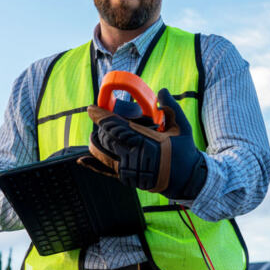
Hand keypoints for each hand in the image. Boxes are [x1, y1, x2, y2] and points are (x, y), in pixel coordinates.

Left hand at [83, 89, 207, 200]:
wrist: (187, 179)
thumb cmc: (184, 151)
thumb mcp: (182, 127)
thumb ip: (171, 108)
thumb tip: (162, 90)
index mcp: (145, 141)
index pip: (115, 126)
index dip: (100, 116)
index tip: (91, 108)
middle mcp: (133, 155)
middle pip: (106, 138)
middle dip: (99, 127)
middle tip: (98, 119)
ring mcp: (129, 169)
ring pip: (102, 153)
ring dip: (95, 142)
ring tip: (94, 135)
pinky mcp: (127, 178)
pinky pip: (105, 172)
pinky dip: (93, 165)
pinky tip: (82, 160)